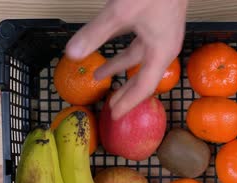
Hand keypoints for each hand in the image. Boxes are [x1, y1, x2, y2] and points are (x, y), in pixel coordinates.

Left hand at [66, 0, 187, 118]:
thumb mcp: (120, 13)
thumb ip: (95, 34)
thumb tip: (72, 55)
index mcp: (161, 52)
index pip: (144, 87)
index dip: (129, 103)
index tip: (115, 115)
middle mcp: (164, 47)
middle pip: (143, 76)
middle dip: (125, 91)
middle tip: (110, 105)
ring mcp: (161, 34)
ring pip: (138, 58)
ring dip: (119, 67)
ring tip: (99, 75)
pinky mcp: (156, 22)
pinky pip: (138, 44)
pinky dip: (122, 50)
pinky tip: (109, 48)